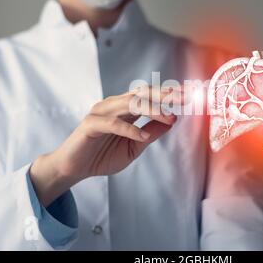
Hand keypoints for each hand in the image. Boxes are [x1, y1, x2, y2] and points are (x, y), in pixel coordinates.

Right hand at [30, 86, 180, 205]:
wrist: (74, 168)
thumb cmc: (102, 156)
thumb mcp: (134, 147)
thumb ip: (151, 134)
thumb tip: (173, 120)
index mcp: (125, 109)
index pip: (149, 96)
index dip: (168, 94)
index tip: (188, 95)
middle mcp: (114, 106)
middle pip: (142, 94)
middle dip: (164, 96)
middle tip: (184, 98)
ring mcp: (101, 112)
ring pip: (130, 104)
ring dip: (152, 110)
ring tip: (169, 118)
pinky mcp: (91, 124)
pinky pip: (113, 123)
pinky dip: (129, 129)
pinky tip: (142, 136)